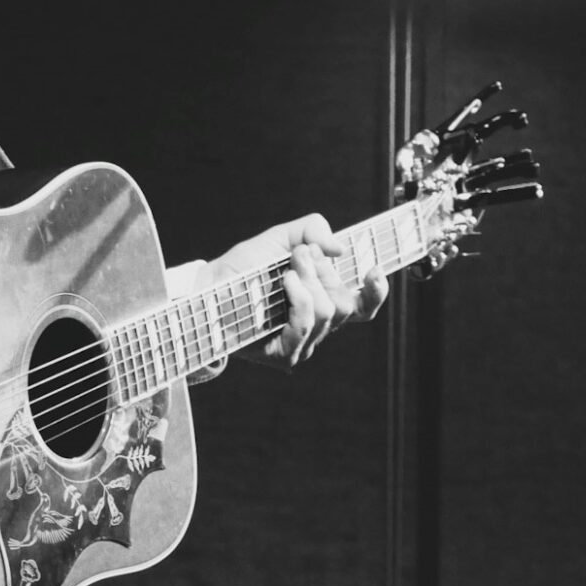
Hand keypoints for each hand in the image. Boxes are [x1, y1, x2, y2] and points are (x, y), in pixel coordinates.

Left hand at [207, 213, 387, 368]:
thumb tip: (338, 247)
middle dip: (324, 272)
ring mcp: (302, 342)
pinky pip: (306, 326)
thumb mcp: (280, 238)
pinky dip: (300, 299)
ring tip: (285, 270)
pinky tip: (286, 283)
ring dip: (309, 281)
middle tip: (298, 255)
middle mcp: (317, 325)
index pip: (363, 306)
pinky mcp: (284, 354)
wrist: (210, 285)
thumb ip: (311, 230)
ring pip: (329, 312)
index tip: (374, 269)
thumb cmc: (244, 267)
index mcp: (323, 300)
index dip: (376, 292)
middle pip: (345, 304)